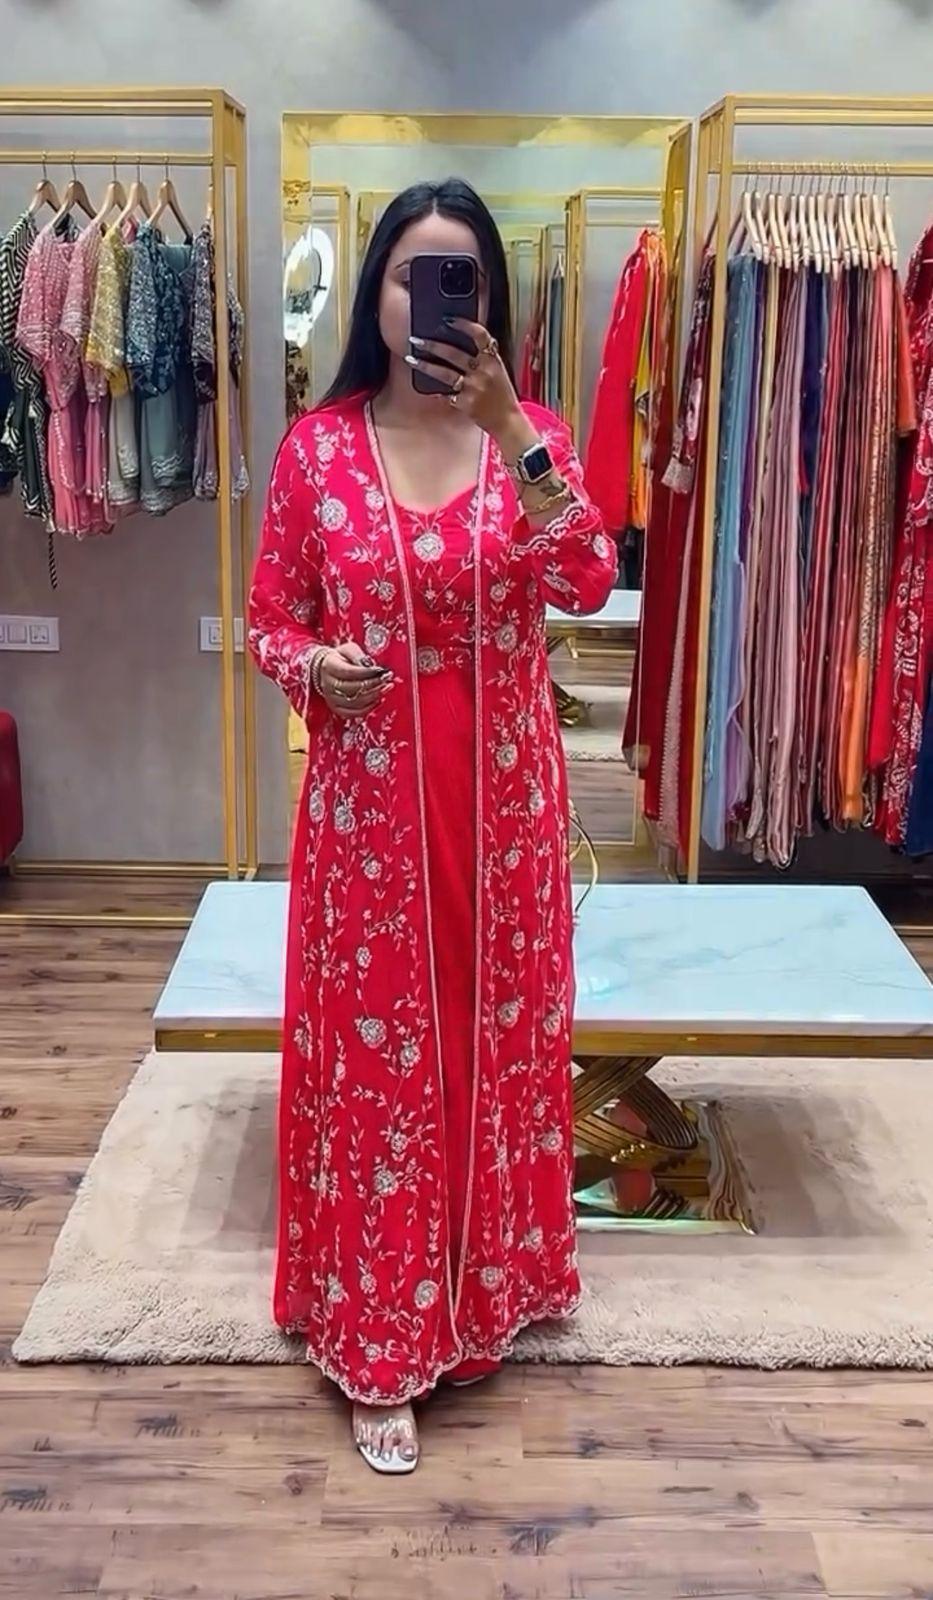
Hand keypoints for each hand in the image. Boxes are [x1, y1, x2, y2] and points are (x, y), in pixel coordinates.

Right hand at [318, 642, 391, 719]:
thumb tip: (370, 666)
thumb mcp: (348, 649)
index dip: (367, 673)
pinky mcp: (337, 708)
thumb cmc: (341, 658)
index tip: (381, 670)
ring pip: (355, 702)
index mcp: (329, 666)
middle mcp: (328, 684)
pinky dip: (368, 708)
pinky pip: (354, 713)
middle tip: (386, 678)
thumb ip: (358, 655)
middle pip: (353, 688)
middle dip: (373, 684)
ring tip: (385, 687)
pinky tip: (377, 700)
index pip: (349, 672)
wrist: (327, 669)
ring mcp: (331, 698)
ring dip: (374, 696)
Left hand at [405, 317, 521, 439]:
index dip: (463, 325)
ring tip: (410, 359)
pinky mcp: (466, 403)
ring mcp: (474, 388)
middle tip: (415, 339)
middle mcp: (483, 371)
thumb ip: (483, 357)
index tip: (447, 319)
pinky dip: (437, 392)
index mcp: (493, 360)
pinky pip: (446, 395)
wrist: (507, 420)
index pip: (479, 335)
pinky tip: (428, 388)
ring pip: (444, 374)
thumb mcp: (497, 370)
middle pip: (454, 353)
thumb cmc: (501, 394)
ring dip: (425, 365)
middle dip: (432, 345)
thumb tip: (457, 343)